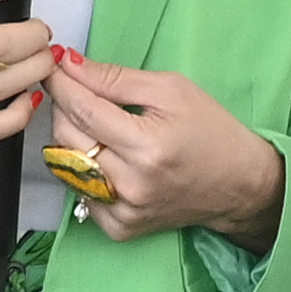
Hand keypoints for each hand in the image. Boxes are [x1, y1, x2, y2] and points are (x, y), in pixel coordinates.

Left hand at [43, 49, 286, 245]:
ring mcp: (124, 209)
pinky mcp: (120, 227)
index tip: (51, 67)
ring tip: (97, 123)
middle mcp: (131, 183)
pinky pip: (77, 191)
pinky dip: (81, 169)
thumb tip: (68, 64)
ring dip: (71, 137)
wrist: (239, 184)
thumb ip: (114, 78)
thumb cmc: (211, 131)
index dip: (61, 83)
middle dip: (65, 106)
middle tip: (80, 91)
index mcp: (147, 145)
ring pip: (65, 163)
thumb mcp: (170, 90)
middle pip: (67, 135)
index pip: (82, 109)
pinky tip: (105, 157)